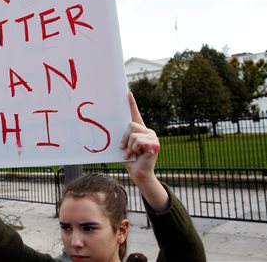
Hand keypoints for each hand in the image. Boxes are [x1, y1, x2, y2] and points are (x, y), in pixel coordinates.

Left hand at [120, 92, 167, 210]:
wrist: (139, 174)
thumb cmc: (130, 160)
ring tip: (130, 154)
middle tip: (122, 148)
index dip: (131, 104)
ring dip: (128, 146)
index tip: (127, 93)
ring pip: (133, 134)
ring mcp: (153, 137)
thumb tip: (111, 127)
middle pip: (130, 125)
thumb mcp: (123, 146)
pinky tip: (136, 156)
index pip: (135, 114)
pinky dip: (133, 149)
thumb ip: (122, 137)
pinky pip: (138, 141)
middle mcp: (148, 131)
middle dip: (124, 138)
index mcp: (140, 130)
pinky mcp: (154, 144)